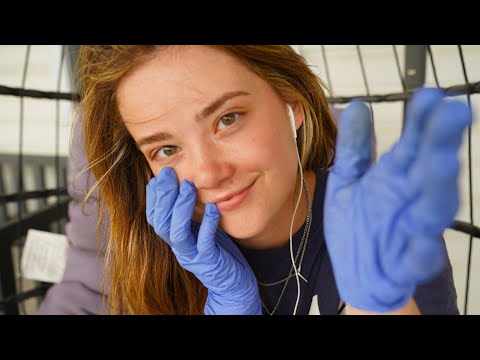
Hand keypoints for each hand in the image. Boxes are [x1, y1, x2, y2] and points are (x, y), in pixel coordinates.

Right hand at [146, 167, 261, 314]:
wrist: (231, 282)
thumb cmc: (217, 249)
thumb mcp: (200, 227)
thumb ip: (191, 211)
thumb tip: (183, 183)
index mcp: (173, 237)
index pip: (154, 215)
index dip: (153, 195)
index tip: (160, 175)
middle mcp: (178, 247)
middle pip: (160, 222)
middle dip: (163, 196)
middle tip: (170, 174)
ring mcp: (192, 255)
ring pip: (176, 233)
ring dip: (181, 208)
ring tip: (189, 188)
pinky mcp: (208, 262)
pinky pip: (204, 243)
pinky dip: (207, 225)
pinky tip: (212, 209)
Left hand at [324, 88, 471, 311]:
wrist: (356, 273)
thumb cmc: (356, 224)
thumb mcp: (346, 181)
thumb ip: (354, 149)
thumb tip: (356, 106)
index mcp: (394, 178)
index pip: (413, 144)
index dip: (422, 120)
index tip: (430, 94)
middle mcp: (408, 199)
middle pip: (430, 169)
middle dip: (441, 141)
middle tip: (454, 112)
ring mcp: (411, 231)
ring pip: (433, 209)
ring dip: (440, 187)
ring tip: (442, 162)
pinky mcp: (407, 263)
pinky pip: (420, 257)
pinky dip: (424, 250)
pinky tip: (425, 240)